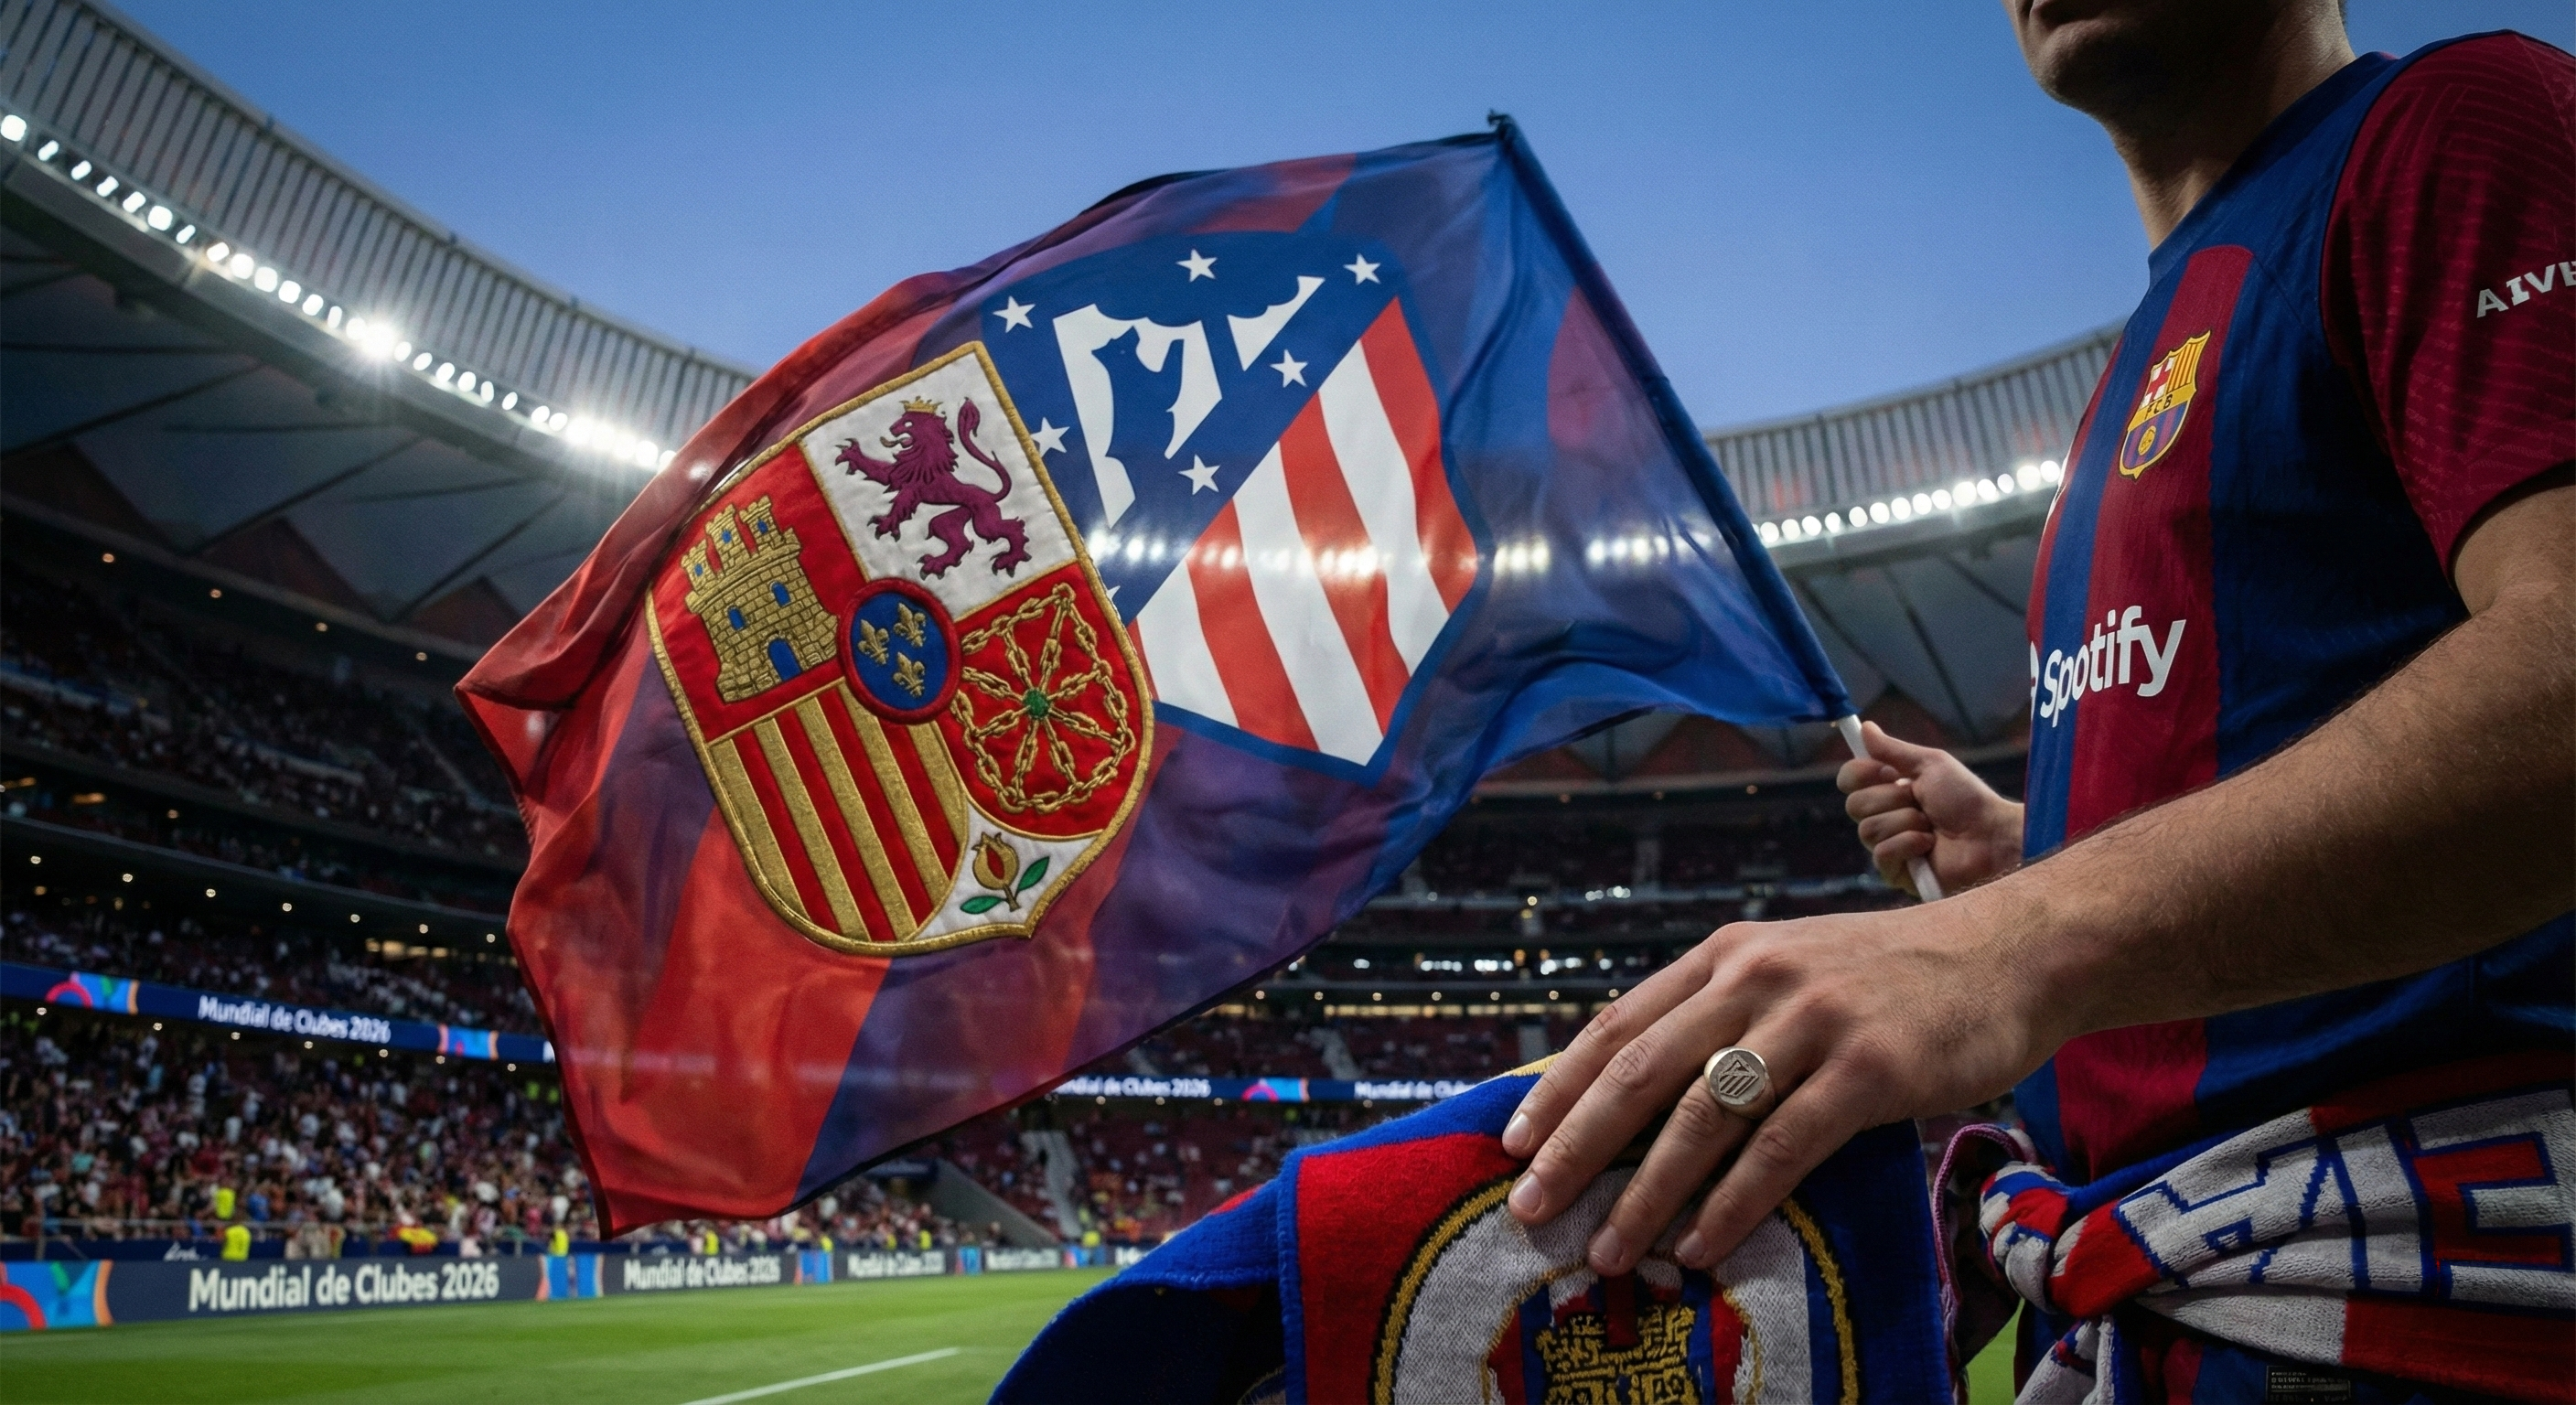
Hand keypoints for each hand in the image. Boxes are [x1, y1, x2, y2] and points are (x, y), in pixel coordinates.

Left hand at [1496, 895, 2058, 1274]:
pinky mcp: (1870, 1070)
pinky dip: (1732, 1205)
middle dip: (1575, 1148)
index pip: (1619, 1026)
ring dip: (1645, 1195)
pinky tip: (1698, 1246)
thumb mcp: (1792, 969)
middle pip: (1641, 1073)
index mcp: (1727, 956)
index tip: (1512, 1144)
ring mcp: (1813, 1022)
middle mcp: (1757, 979)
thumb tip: (1639, 1093)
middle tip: (1530, 1207)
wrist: (2013, 952)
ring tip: (1607, 1251)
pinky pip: (1781, 1148)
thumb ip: (1722, 1014)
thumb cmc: (1893, 976)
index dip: (1559, 1089)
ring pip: (1702, 1118)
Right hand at [1836, 721, 2023, 895]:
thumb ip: (1894, 750)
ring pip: (1867, 830)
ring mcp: (1889, 845)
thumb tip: (1864, 727)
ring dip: (1905, 822)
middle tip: (1918, 800)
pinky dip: (1908, 844)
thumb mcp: (1931, 765)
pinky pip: (1882, 854)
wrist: (1991, 836)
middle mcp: (1885, 816)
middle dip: (1891, 799)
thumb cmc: (1968, 799)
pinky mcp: (1897, 872)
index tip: (1886, 771)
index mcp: (1890, 789)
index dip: (1860, 773)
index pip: (1850, 780)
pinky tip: (1929, 845)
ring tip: (1931, 825)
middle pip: (1854, 805)